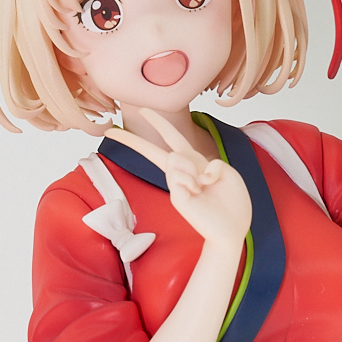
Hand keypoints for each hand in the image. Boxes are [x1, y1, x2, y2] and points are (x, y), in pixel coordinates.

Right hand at [110, 109, 251, 247]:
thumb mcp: (228, 173)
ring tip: (203, 187)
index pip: (172, 138)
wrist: (232, 230)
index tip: (143, 111)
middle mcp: (181, 172)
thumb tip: (196, 173)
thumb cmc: (232, 204)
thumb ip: (213, 163)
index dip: (158, 123)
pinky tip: (200, 195)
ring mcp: (176, 186)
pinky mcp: (176, 198)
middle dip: (131, 140)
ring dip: (194, 169)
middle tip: (109, 131)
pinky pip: (181, 177)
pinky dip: (195, 182)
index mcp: (193, 162)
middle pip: (152, 152)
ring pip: (175, 159)